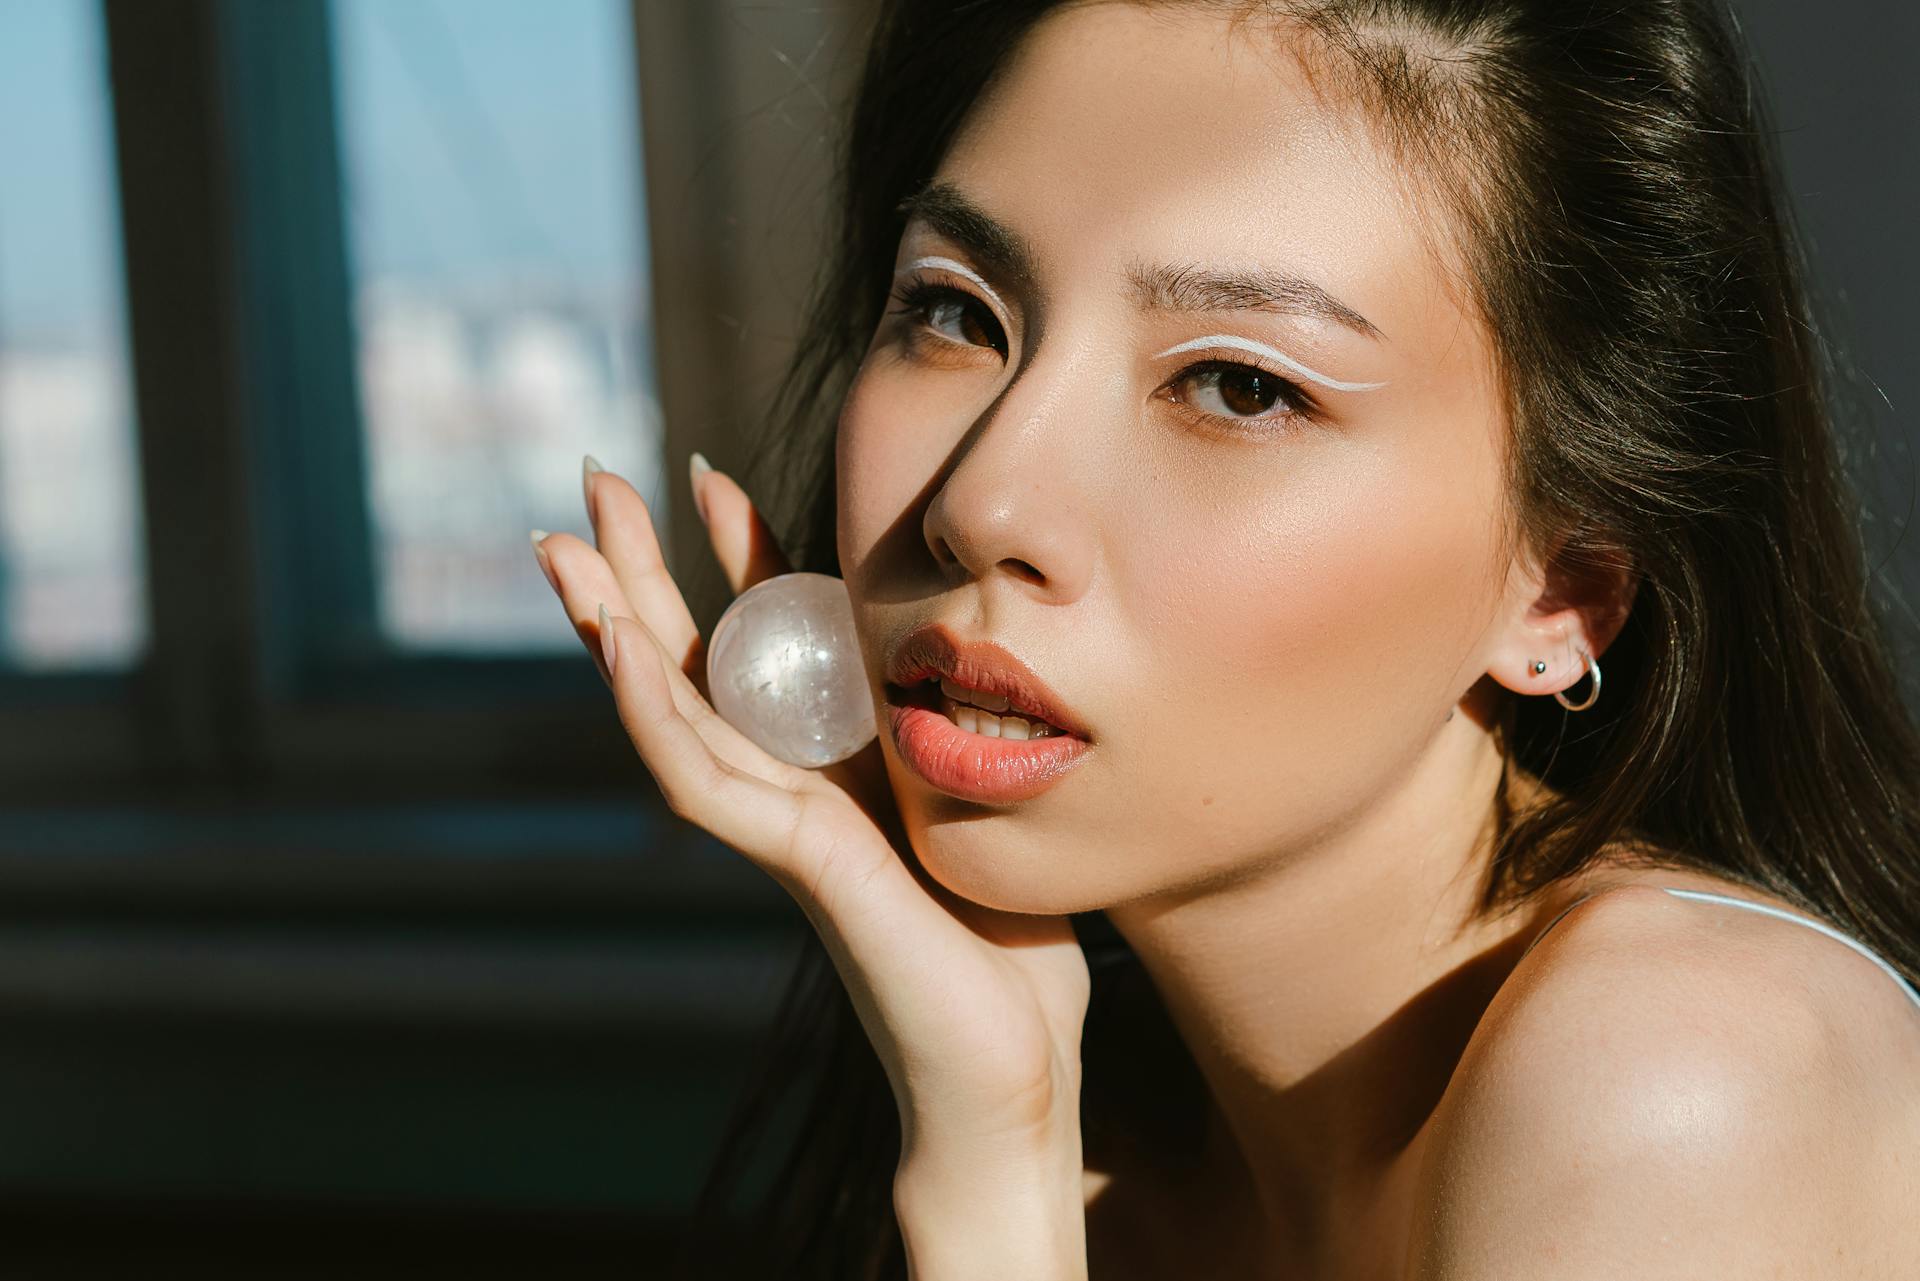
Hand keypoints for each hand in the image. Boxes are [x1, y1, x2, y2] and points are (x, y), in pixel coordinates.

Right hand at [532, 455, 1091, 1161]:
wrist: (1008, 1076)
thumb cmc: (1005, 951)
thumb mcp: (980, 801)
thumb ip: (946, 734)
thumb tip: (970, 655)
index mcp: (835, 765)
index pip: (767, 640)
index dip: (735, 556)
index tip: (709, 474)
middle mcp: (792, 788)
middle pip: (692, 659)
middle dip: (640, 571)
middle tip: (589, 481)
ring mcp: (783, 828)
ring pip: (671, 711)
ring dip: (612, 626)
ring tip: (562, 547)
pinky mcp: (797, 867)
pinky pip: (705, 783)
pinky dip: (655, 716)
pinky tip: (618, 652)